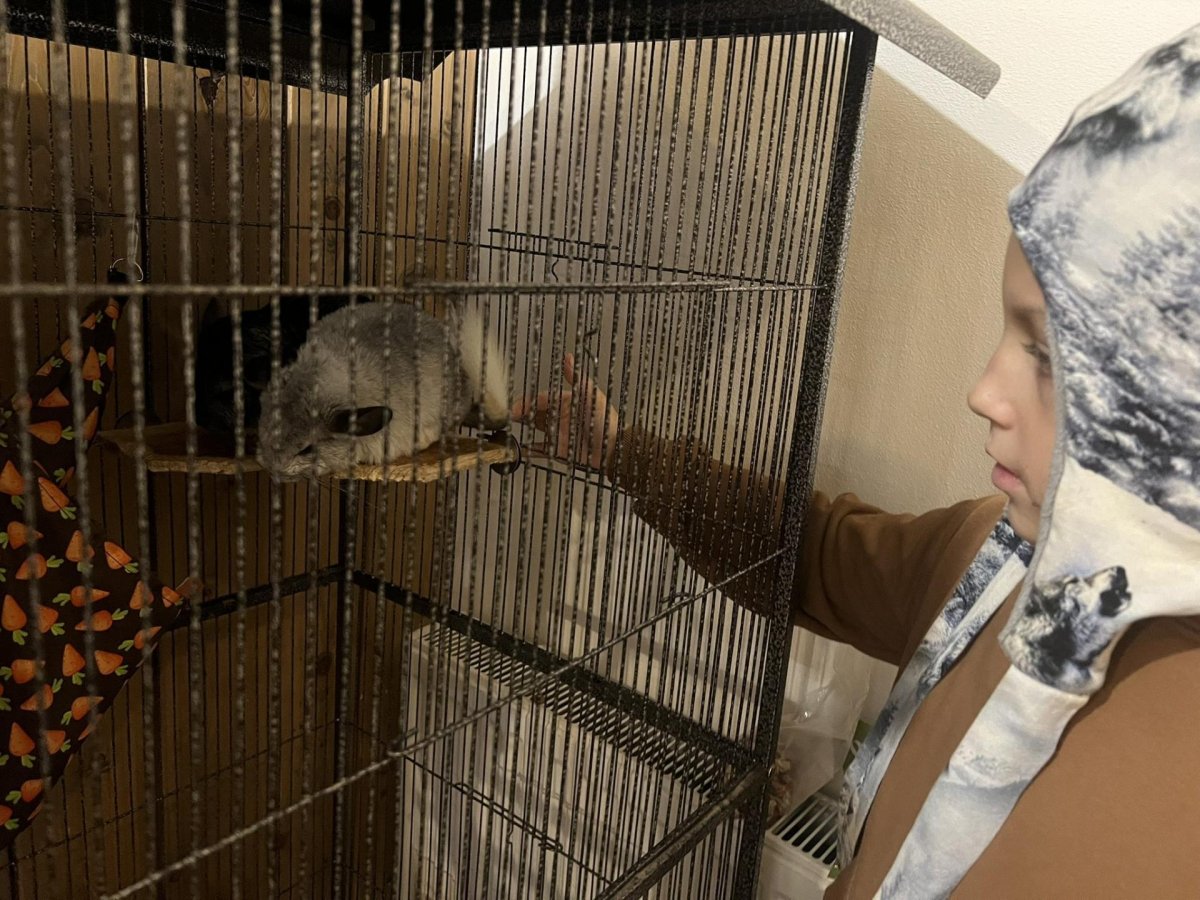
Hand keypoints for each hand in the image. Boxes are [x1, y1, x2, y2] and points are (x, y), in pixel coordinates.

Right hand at [512, 353, 619, 471]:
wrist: (614, 448)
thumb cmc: (605, 420)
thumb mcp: (590, 395)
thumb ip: (577, 377)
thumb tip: (568, 356)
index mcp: (567, 402)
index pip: (541, 399)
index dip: (527, 402)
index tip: (516, 408)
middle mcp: (560, 416)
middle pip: (535, 413)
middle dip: (520, 413)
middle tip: (506, 417)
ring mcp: (558, 434)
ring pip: (534, 429)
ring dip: (522, 429)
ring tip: (507, 430)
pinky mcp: (558, 451)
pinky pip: (539, 450)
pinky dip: (527, 450)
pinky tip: (517, 449)